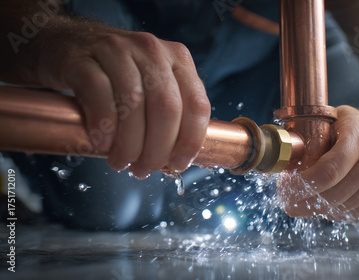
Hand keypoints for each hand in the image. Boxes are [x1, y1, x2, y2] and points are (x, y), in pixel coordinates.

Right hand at [36, 21, 210, 177]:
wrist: (65, 43)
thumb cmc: (115, 73)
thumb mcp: (152, 84)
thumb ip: (169, 113)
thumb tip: (174, 160)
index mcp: (178, 59)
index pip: (197, 105)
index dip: (190, 142)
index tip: (177, 166)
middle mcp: (152, 51)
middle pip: (167, 108)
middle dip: (157, 150)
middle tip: (143, 169)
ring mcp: (117, 50)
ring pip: (134, 104)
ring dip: (129, 144)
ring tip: (120, 161)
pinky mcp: (82, 58)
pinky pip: (98, 94)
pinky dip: (103, 126)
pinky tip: (102, 143)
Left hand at [278, 105, 358, 219]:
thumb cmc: (357, 126)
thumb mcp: (334, 118)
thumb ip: (308, 134)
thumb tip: (277, 159)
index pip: (329, 170)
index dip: (302, 185)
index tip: (285, 187)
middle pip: (330, 195)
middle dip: (301, 201)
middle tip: (286, 198)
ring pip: (337, 209)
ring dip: (314, 207)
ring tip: (303, 196)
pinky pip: (348, 214)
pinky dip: (331, 209)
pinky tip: (326, 196)